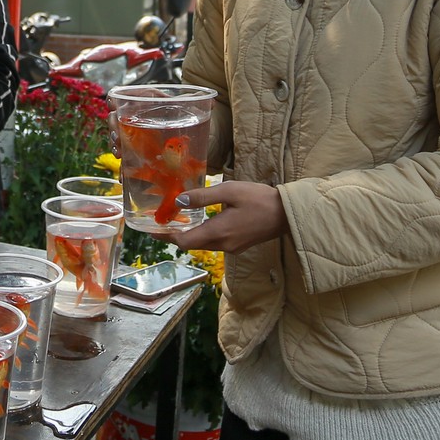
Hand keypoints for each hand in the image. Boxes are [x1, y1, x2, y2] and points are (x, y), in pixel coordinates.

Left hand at [155, 180, 286, 253]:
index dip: (166, 237)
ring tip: (180, 220)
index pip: (184, 242)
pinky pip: (215, 243)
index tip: (152, 230)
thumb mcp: (229, 191)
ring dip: (190, 235)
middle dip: (176, 235)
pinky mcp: (239, 246)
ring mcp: (232, 247)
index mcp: (218, 232)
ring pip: (203, 244)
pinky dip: (204, 235)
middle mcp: (223, 245)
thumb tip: (178, 201)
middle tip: (163, 222)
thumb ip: (203, 197)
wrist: (287, 214)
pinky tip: (202, 222)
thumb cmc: (259, 199)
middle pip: (192, 245)